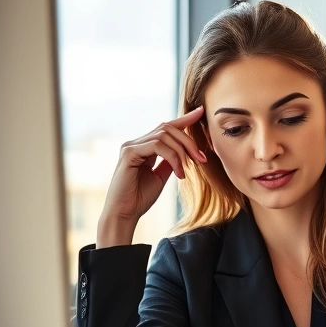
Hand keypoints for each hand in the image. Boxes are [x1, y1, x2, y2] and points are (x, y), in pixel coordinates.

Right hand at [97, 106, 207, 247]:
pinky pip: (157, 146)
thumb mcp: (161, 176)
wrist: (124, 214)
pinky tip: (178, 173)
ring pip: (164, 135)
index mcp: (144, 147)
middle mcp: (136, 143)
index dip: (184, 118)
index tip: (201, 112)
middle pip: (168, 128)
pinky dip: (173, 158)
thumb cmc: (140, 198)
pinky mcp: (129, 153)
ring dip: (182, 152)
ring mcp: (130, 146)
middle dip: (188, 141)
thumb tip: (185, 151)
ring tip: (187, 170)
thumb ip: (170, 161)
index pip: (166, 127)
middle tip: (201, 159)